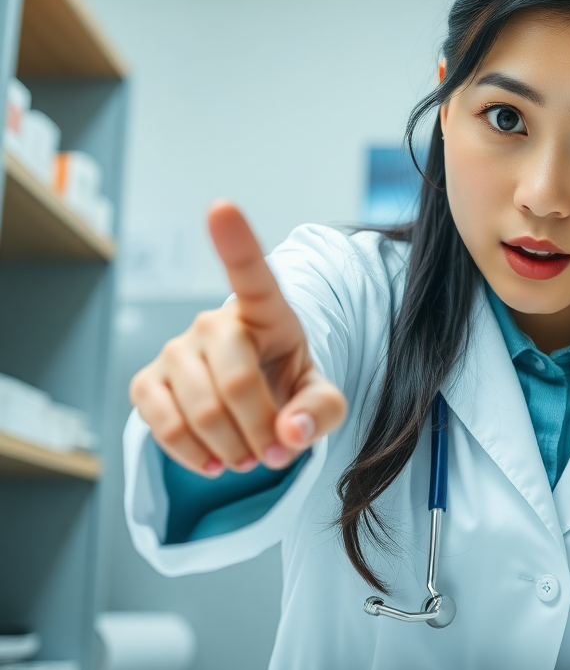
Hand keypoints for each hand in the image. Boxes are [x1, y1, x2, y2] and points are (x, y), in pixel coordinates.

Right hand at [129, 201, 346, 475]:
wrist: (253, 405)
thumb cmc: (290, 388)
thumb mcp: (322, 399)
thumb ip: (320, 413)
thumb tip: (288, 434)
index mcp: (266, 311)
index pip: (250, 273)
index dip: (234, 241)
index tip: (221, 207)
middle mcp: (214, 322)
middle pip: (235, 384)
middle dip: (260, 433)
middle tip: (273, 454)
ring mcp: (176, 350)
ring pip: (201, 412)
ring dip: (232, 451)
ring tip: (249, 457)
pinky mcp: (147, 382)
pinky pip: (162, 427)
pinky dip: (192, 456)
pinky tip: (213, 461)